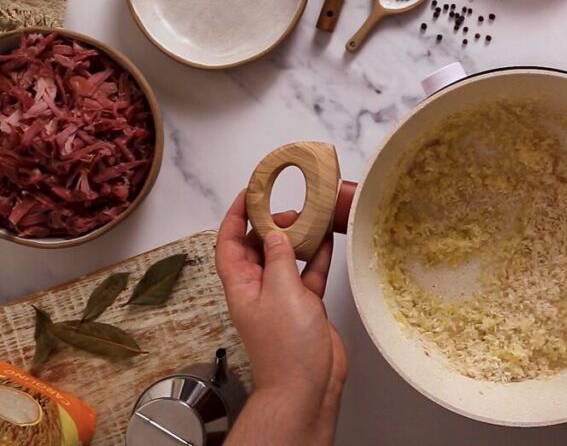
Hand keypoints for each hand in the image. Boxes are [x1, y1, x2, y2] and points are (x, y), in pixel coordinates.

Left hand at [216, 190, 349, 444]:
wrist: (306, 384)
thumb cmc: (286, 345)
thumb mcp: (280, 292)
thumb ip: (280, 258)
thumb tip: (276, 234)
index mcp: (241, 285)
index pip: (229, 243)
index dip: (234, 217)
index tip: (248, 193)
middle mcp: (258, 289)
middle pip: (257, 248)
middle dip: (269, 224)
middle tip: (290, 208)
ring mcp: (282, 298)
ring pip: (285, 259)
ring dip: (296, 239)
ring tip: (310, 218)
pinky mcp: (305, 306)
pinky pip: (309, 274)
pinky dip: (317, 258)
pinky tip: (327, 242)